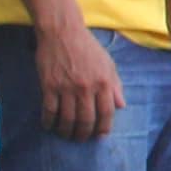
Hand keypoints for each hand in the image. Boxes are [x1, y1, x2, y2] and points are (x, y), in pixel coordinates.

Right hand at [36, 20, 123, 139]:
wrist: (63, 32)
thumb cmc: (87, 48)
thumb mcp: (108, 64)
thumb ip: (115, 86)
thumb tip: (122, 106)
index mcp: (103, 82)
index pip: (106, 113)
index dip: (103, 128)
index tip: (99, 136)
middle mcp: (86, 87)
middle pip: (86, 120)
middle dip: (83, 134)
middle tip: (80, 139)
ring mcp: (67, 87)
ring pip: (67, 119)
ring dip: (66, 131)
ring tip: (66, 135)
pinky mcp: (49, 85)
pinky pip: (49, 110)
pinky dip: (49, 122)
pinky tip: (49, 125)